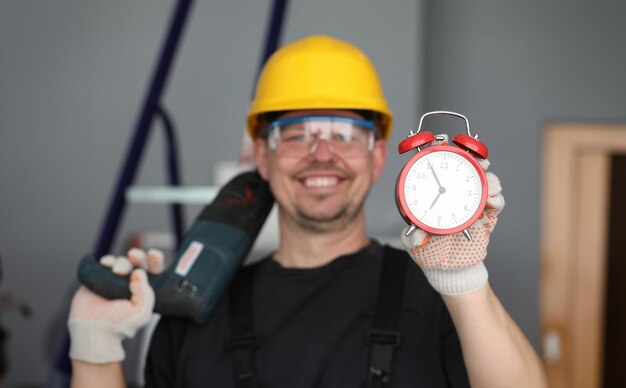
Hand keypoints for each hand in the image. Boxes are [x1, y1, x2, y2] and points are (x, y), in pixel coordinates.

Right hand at [68, 249, 163, 363]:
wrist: (95, 332)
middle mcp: (131, 282)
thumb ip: (146, 293)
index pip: (154, 269)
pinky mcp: (99, 278)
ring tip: (118, 272)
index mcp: (145, 289)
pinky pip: (104, 264)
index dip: (155, 260)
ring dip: (122, 262)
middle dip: (138, 256)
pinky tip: (107, 263)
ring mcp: (115, 279)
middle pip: (138, 262)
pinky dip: (107, 260)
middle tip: (134, 256)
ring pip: (122, 261)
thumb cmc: (120, 326)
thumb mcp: (141, 312)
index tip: (153, 255)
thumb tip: (138, 272)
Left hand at [401, 153, 504, 294]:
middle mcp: (455, 194)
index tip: (442, 141)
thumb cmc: (431, 253)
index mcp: (434, 195)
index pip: (439, 165)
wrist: (451, 271)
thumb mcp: (417, 244)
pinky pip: (497, 202)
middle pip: (467, 166)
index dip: (441, 149)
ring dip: (488, 177)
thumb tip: (417, 235)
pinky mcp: (487, 216)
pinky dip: (496, 198)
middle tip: (477, 158)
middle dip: (474, 157)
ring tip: (486, 178)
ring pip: (485, 181)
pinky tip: (491, 200)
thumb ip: (415, 239)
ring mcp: (472, 203)